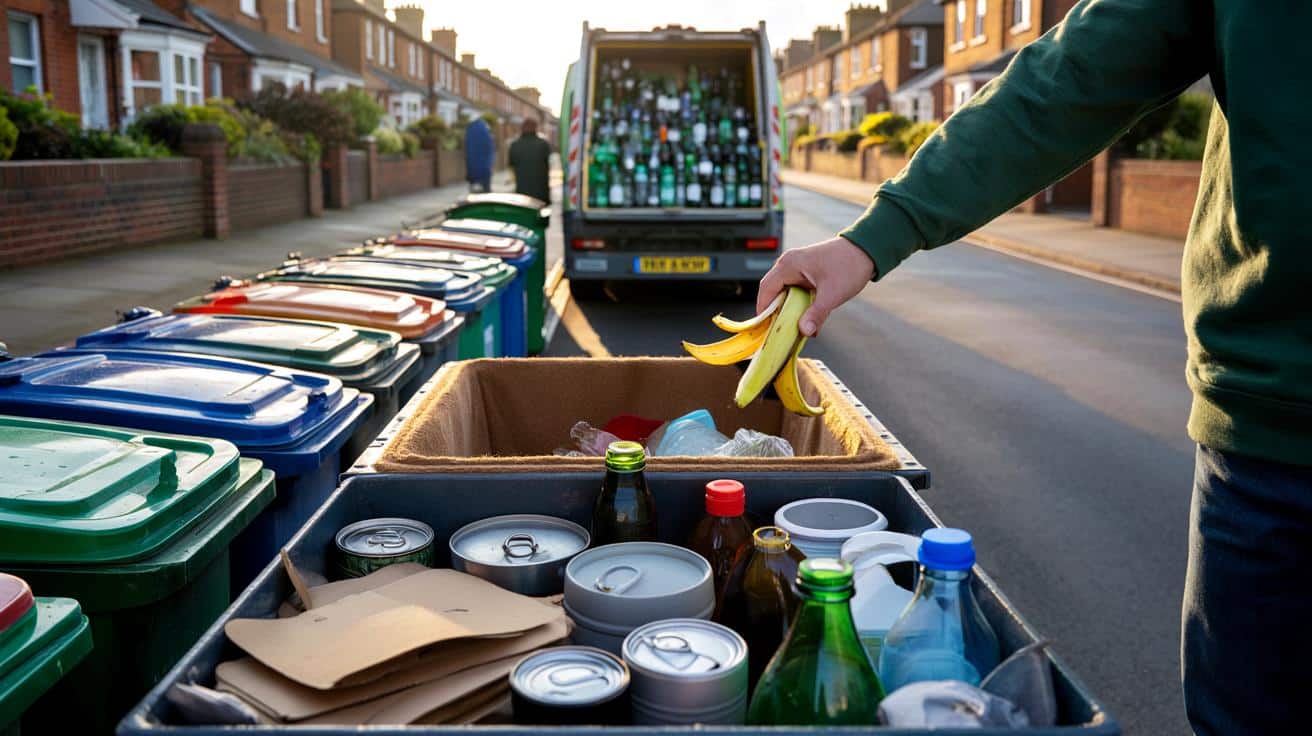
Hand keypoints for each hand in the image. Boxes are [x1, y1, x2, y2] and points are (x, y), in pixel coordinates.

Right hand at [757, 237, 875, 336]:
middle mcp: (789, 264)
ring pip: (784, 293)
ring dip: (787, 310)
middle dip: (775, 313)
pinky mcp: (805, 273)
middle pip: (772, 292)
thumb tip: (804, 332)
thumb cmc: (849, 265)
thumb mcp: (832, 294)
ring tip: (793, 328)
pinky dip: (797, 306)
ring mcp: (796, 268)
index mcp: (789, 265)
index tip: (765, 329)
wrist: (867, 250)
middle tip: (779, 332)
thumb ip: (816, 314)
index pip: (766, 290)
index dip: (763, 310)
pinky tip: (806, 319)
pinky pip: (794, 292)